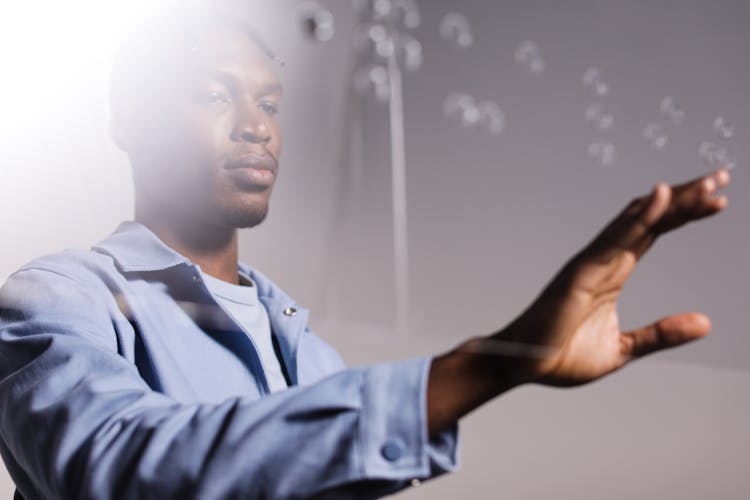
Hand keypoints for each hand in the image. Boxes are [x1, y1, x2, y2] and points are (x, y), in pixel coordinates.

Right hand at [494, 167, 730, 386]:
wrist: (525, 365)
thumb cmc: (562, 355)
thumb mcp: (625, 348)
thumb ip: (662, 334)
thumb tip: (706, 322)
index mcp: (614, 272)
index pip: (654, 232)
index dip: (684, 213)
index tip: (718, 200)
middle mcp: (605, 260)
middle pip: (650, 217)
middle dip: (686, 196)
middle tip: (721, 176)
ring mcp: (592, 263)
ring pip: (638, 220)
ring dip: (674, 200)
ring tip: (709, 182)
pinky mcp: (581, 272)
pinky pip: (615, 239)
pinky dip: (640, 216)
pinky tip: (663, 196)